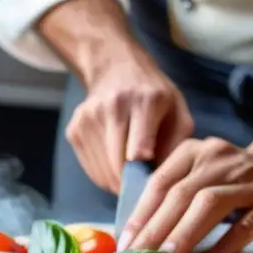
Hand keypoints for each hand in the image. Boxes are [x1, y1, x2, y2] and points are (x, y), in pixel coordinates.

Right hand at [66, 47, 192, 193]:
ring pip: (103, 171)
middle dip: (132, 183)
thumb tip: (163, 177)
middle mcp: (113, 106)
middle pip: (118, 164)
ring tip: (131, 173)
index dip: (144, 171)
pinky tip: (115, 164)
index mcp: (145, 100)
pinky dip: (104, 175)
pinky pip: (90, 169)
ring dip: (118, 181)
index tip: (150, 179)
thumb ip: (177, 143)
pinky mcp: (74, 129)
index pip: (138, 147)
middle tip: (143, 185)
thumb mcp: (177, 111)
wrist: (116, 67)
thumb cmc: (153, 95)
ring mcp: (88, 118)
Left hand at [120, 137, 252, 252]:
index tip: (126, 245)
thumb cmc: (234, 181)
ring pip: (210, 203)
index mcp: (194, 152)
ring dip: (184, 234)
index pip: (160, 183)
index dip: (140, 215)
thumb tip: (139, 241)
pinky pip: (246, 224)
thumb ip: (173, 199)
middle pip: (181, 194)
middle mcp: (219, 160)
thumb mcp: (201, 177)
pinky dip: (225, 243)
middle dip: (156, 229)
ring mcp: (248, 178)